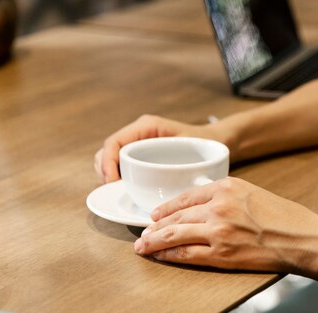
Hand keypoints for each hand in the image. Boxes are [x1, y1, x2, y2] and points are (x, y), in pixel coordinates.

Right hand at [94, 114, 222, 182]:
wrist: (213, 141)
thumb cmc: (205, 143)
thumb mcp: (196, 150)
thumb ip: (190, 164)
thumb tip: (191, 183)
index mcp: (148, 126)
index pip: (115, 141)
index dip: (108, 162)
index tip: (112, 182)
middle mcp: (138, 133)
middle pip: (108, 149)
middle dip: (104, 169)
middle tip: (112, 188)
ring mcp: (137, 143)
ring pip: (110, 157)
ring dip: (107, 173)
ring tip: (116, 189)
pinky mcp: (139, 155)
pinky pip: (120, 164)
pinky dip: (116, 175)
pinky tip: (123, 189)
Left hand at [133, 177, 317, 282]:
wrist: (303, 237)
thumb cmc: (284, 217)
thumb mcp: (253, 193)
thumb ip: (227, 196)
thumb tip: (204, 205)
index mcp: (227, 186)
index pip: (187, 196)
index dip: (167, 207)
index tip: (155, 214)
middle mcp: (219, 206)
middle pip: (177, 216)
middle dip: (155, 226)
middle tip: (143, 232)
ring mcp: (219, 230)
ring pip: (175, 235)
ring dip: (155, 241)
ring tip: (143, 246)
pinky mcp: (222, 253)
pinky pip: (187, 254)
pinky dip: (170, 256)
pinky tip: (161, 257)